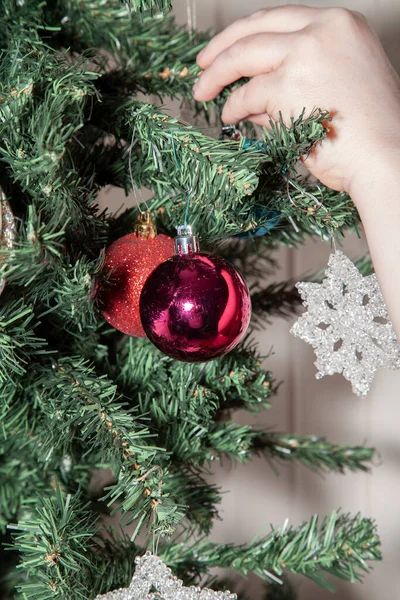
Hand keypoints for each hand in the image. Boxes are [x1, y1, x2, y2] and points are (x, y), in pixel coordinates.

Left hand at [193, 6, 399, 195]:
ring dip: (216, 76)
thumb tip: (251, 95)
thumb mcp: (336, 88)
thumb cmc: (368, 132)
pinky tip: (231, 116)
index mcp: (341, 24)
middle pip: (255, 29)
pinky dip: (233, 106)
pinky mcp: (288, 85)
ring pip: (243, 56)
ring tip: (204, 93)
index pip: (280, 19)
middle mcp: (323, 29)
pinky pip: (247, 94)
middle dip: (220, 49)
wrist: (386, 157)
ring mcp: (305, 54)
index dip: (245, 33)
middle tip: (201, 67)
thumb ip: (294, 83)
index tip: (225, 48)